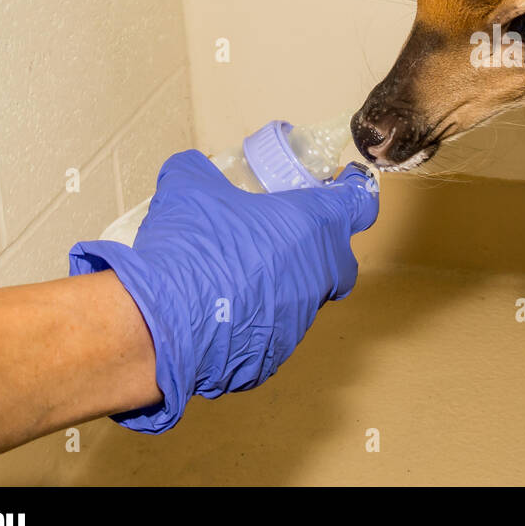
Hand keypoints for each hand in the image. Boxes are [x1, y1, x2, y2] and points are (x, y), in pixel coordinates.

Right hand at [69, 152, 378, 431]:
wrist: (164, 321)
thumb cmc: (192, 245)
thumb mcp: (189, 187)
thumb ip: (200, 172)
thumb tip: (192, 170)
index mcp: (316, 225)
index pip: (361, 205)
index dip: (354, 193)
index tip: (342, 189)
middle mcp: (321, 273)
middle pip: (340, 261)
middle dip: (321, 250)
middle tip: (283, 239)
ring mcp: (302, 319)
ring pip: (304, 299)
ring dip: (279, 287)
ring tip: (235, 278)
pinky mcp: (275, 355)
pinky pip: (271, 332)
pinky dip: (252, 322)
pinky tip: (218, 314)